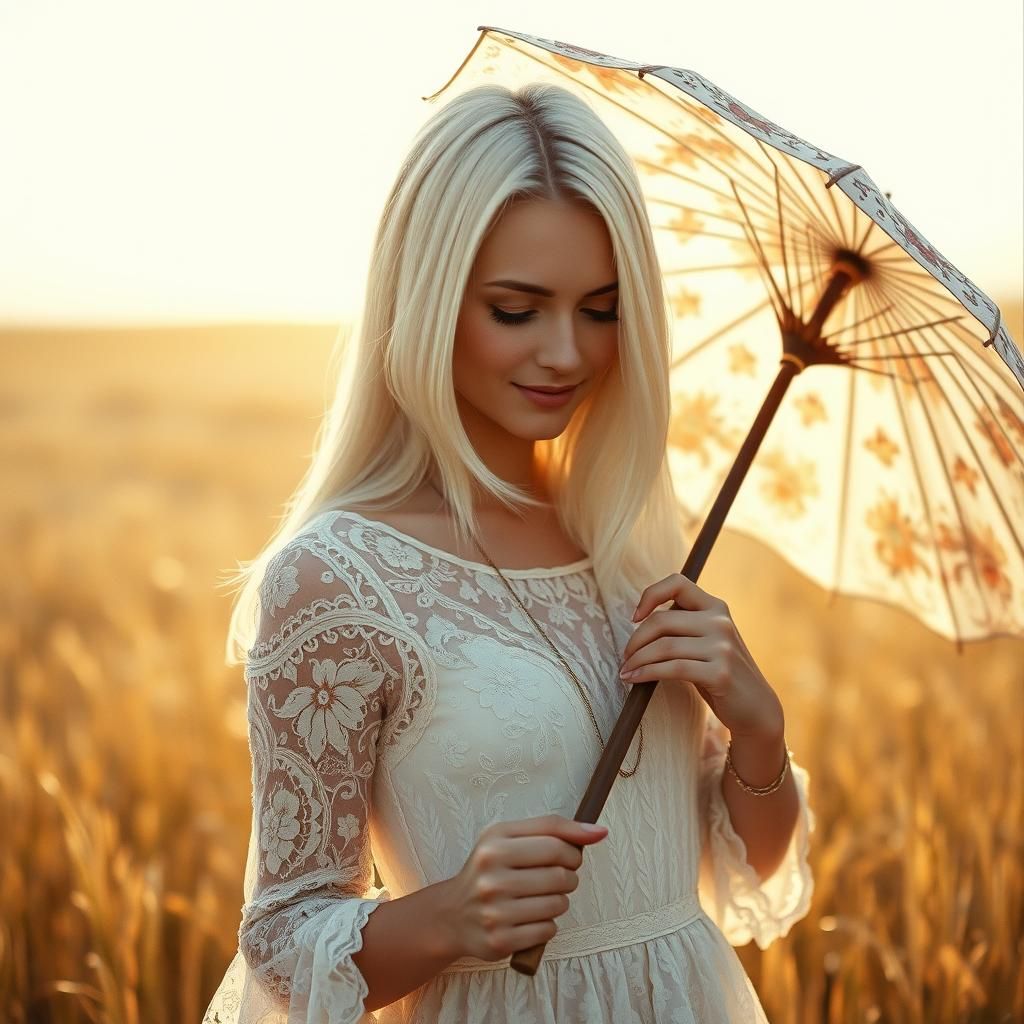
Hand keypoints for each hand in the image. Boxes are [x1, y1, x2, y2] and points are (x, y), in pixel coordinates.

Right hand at [440, 814, 608, 961]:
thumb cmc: (490, 869)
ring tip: (542, 897)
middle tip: (557, 878)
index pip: (554, 841)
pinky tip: (531, 917)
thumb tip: (599, 831)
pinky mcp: (500, 940)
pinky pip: (548, 930)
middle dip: (569, 876)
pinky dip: (547, 924)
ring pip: (558, 904)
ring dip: (559, 901)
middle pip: (560, 874)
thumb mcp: (508, 837)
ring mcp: (495, 911)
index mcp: (494, 844)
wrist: (452, 914)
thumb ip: (552, 828)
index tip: (575, 855)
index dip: (573, 848)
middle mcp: (491, 877)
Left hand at [618, 573, 783, 738]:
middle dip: (635, 640)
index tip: (635, 617)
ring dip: (637, 660)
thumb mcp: (706, 641)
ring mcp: (722, 647)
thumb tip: (638, 620)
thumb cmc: (718, 672)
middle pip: (662, 621)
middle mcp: (720, 622)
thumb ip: (684, 626)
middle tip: (625, 656)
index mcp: (715, 607)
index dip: (651, 595)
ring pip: (664, 647)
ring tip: (625, 671)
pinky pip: (672, 669)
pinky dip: (647, 673)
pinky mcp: (720, 673)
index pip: (677, 582)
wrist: (756, 707)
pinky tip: (635, 679)